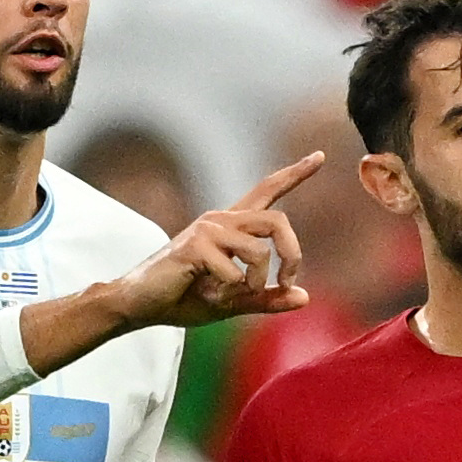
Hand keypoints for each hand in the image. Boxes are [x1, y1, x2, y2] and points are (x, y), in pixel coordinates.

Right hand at [109, 152, 322, 327]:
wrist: (141, 305)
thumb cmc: (184, 298)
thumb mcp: (234, 302)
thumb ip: (267, 299)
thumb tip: (305, 297)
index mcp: (233, 227)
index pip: (268, 191)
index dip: (295, 174)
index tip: (320, 155)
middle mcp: (222, 220)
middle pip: (278, 222)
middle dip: (293, 254)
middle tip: (287, 282)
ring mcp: (207, 230)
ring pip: (259, 251)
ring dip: (255, 283)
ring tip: (231, 296)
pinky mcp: (194, 246)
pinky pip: (234, 272)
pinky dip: (229, 292)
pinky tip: (205, 293)